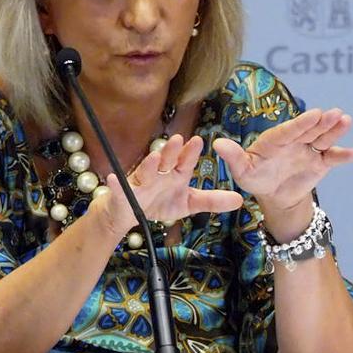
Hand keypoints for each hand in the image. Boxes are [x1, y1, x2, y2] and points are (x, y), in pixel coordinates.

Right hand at [93, 134, 243, 238]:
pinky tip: (111, 178)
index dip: (189, 152)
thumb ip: (212, 200)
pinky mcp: (123, 192)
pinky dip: (115, 184)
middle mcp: (158, 174)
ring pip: (144, 171)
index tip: (198, 141)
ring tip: (154, 156)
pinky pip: (118, 187)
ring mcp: (140, 182)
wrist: (131, 213)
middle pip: (165, 161)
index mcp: (174, 174)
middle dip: (171, 151)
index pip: (184, 161)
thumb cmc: (160, 202)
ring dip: (148, 164)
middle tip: (178, 140)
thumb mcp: (188, 204)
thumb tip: (240, 200)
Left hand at [212, 108, 352, 218]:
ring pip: (323, 138)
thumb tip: (217, 144)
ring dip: (335, 130)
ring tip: (346, 120)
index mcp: (276, 139)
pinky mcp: (320, 162)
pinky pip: (332, 158)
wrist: (275, 195)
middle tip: (335, 112)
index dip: (302, 123)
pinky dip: (343, 155)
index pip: (289, 130)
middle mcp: (295, 140)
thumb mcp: (243, 171)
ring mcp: (309, 150)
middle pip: (310, 130)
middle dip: (322, 122)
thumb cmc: (256, 178)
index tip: (314, 114)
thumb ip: (234, 157)